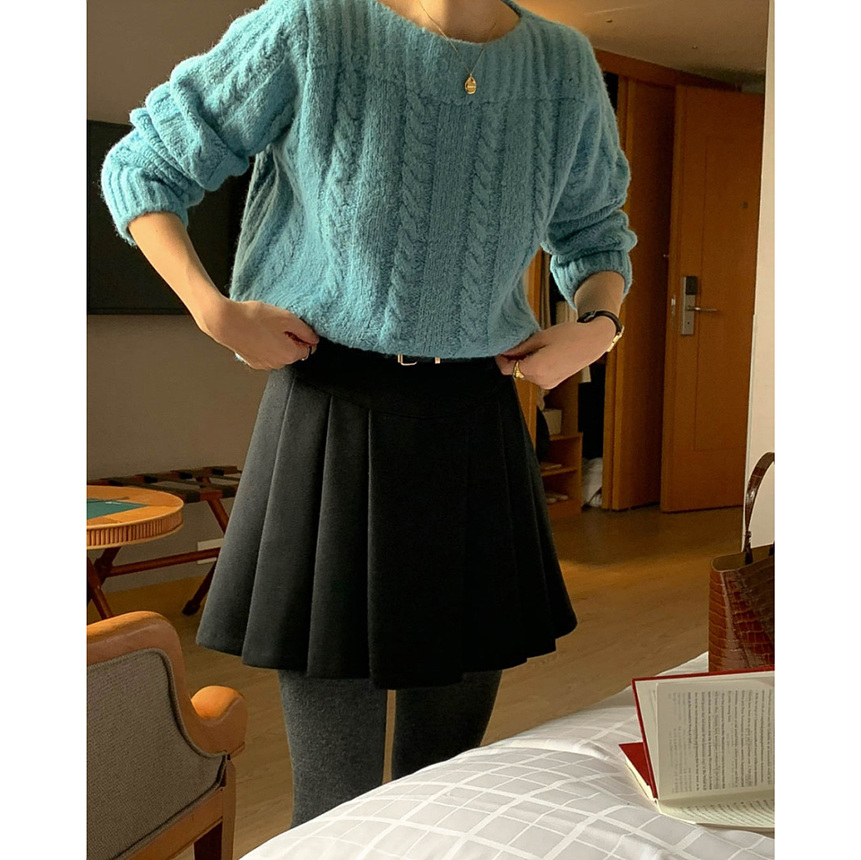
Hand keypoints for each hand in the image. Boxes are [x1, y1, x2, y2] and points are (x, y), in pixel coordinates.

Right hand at [197, 297, 320, 369]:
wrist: (225, 322)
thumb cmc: (254, 318)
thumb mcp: (287, 318)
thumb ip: (305, 330)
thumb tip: (314, 338)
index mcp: (289, 355)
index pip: (309, 348)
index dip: (304, 334)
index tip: (295, 325)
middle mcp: (278, 364)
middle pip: (293, 351)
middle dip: (290, 338)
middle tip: (278, 323)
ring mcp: (264, 364)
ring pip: (279, 352)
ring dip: (277, 341)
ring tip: (265, 326)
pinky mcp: (252, 361)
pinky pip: (266, 353)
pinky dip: (265, 344)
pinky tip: (257, 332)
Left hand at [495, 317, 617, 388]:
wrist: (593, 342)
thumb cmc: (570, 336)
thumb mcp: (541, 337)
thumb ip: (521, 347)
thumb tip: (505, 351)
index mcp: (537, 368)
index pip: (508, 369)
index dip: (501, 358)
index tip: (501, 348)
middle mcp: (541, 380)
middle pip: (517, 371)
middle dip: (515, 359)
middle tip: (520, 342)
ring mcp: (548, 383)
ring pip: (526, 374)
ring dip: (525, 362)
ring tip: (536, 346)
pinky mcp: (554, 382)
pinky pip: (537, 375)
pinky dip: (535, 366)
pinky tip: (544, 353)